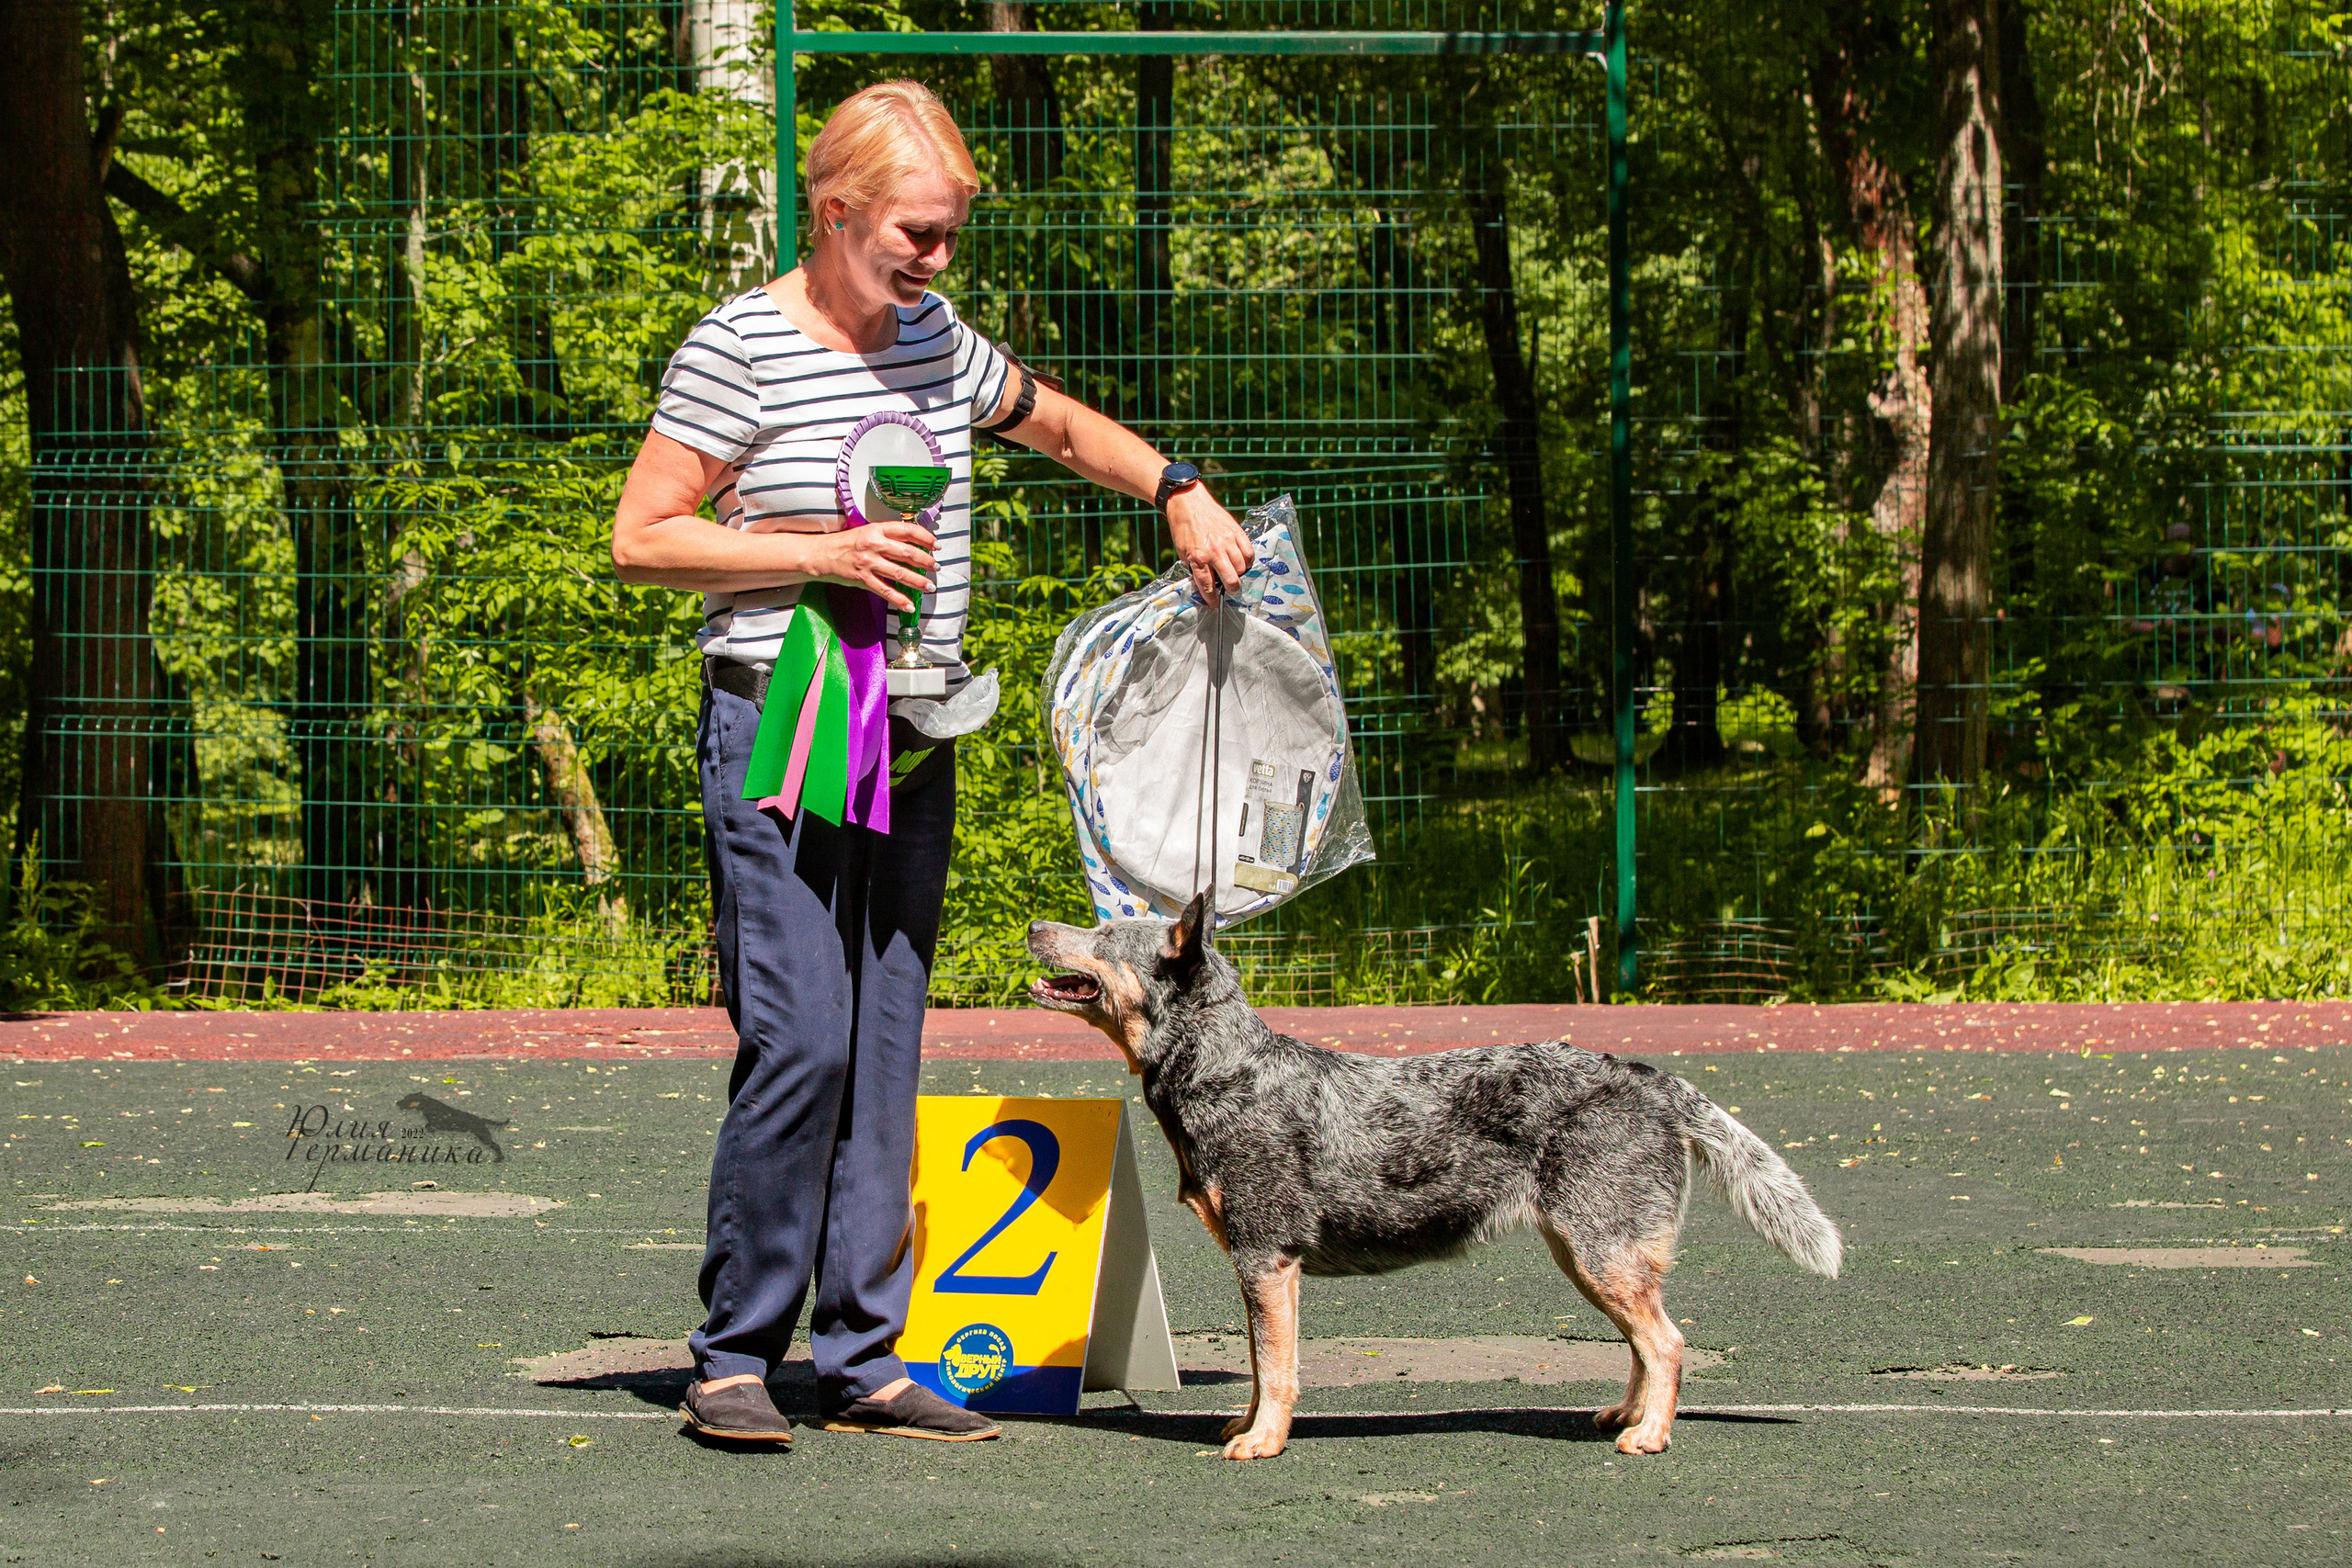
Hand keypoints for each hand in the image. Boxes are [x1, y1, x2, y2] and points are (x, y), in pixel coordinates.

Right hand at [807, 519, 934, 613]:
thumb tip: (913, 544)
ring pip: (900, 573)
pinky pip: (886, 591)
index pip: (908, 530)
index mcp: (877, 529)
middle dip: (926, 561)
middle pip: (908, 552)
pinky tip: (909, 605)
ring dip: (918, 581)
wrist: (822, 554)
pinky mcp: (863, 579)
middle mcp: (874, 544)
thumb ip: (888, 536)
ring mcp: (869, 562)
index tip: (936, 545)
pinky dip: (899, 600)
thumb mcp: (867, 531)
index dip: (925, 537)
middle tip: (936, 567)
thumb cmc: (846, 543)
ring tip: (929, 586)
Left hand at [1166, 488, 1252, 604]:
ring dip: (1239, 574)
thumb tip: (1204, 584)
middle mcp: (1215, 551)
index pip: (1208, 586)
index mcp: (1198, 558)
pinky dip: (1247, 560)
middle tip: (1229, 589)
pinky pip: (1249, 552)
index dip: (1212, 599)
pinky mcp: (1237, 531)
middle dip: (1231, 590)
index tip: (1214, 604)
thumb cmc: (1183, 528)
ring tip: (1234, 572)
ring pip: (1242, 568)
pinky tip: (1242, 560)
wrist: (1188, 502)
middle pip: (1231, 581)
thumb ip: (1194, 568)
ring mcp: (1228, 541)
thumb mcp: (1183, 551)